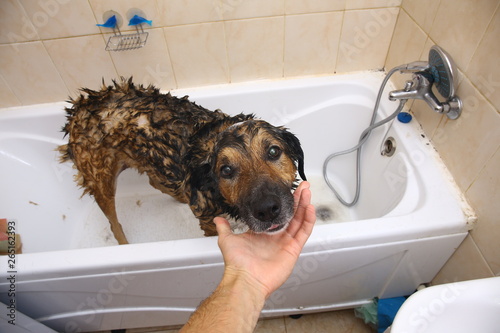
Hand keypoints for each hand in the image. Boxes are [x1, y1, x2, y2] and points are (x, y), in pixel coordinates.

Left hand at [214, 181, 315, 298]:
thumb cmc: (237, 263)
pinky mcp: (293, 250)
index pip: (276, 214)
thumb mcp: (227, 240)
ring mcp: (286, 243)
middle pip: (291, 214)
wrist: (245, 278)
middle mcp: (276, 237)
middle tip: (302, 186)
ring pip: (299, 220)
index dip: (283, 202)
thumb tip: (218, 220)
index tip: (286, 190)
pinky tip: (309, 208)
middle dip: (297, 199)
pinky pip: (304, 232)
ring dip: (304, 205)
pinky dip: (308, 220)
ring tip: (306, 192)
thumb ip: (225, 228)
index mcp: (263, 234)